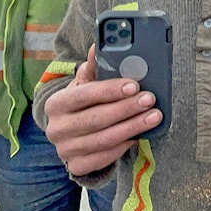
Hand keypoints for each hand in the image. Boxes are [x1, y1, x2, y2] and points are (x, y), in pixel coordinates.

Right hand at [44, 45, 163, 175]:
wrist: (70, 133)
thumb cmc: (82, 103)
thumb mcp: (84, 84)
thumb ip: (93, 67)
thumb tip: (99, 45)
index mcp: (56, 104)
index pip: (83, 95)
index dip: (109, 90)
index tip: (134, 85)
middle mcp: (56, 129)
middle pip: (96, 119)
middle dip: (126, 109)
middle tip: (150, 100)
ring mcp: (65, 150)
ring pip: (104, 139)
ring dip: (132, 127)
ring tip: (154, 116)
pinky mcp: (76, 166)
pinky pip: (104, 158)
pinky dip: (123, 146)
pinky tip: (139, 136)